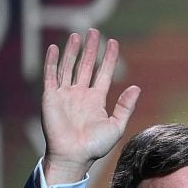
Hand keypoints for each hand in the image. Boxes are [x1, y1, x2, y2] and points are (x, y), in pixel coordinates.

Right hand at [40, 29, 140, 184]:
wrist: (74, 156)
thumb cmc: (95, 145)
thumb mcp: (116, 125)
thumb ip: (125, 106)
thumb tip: (137, 87)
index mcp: (96, 99)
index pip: (104, 73)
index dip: (109, 58)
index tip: (113, 42)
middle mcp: (80, 94)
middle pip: (86, 65)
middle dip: (90, 49)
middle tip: (93, 31)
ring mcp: (65, 94)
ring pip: (69, 66)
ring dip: (72, 51)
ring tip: (77, 35)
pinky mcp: (51, 97)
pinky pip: (51, 75)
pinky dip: (51, 61)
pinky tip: (54, 47)